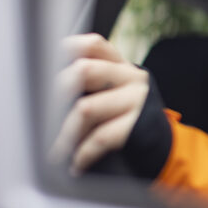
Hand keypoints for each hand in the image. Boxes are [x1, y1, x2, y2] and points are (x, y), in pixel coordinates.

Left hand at [48, 33, 149, 174]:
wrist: (164, 147)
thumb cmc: (129, 121)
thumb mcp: (115, 94)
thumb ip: (90, 83)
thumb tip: (45, 91)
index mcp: (121, 66)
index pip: (92, 45)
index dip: (66, 51)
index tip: (44, 69)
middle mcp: (131, 77)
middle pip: (84, 71)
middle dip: (56, 96)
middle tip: (42, 118)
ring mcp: (137, 100)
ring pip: (86, 108)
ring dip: (66, 133)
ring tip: (56, 150)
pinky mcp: (139, 127)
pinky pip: (101, 137)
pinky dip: (83, 153)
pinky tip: (77, 162)